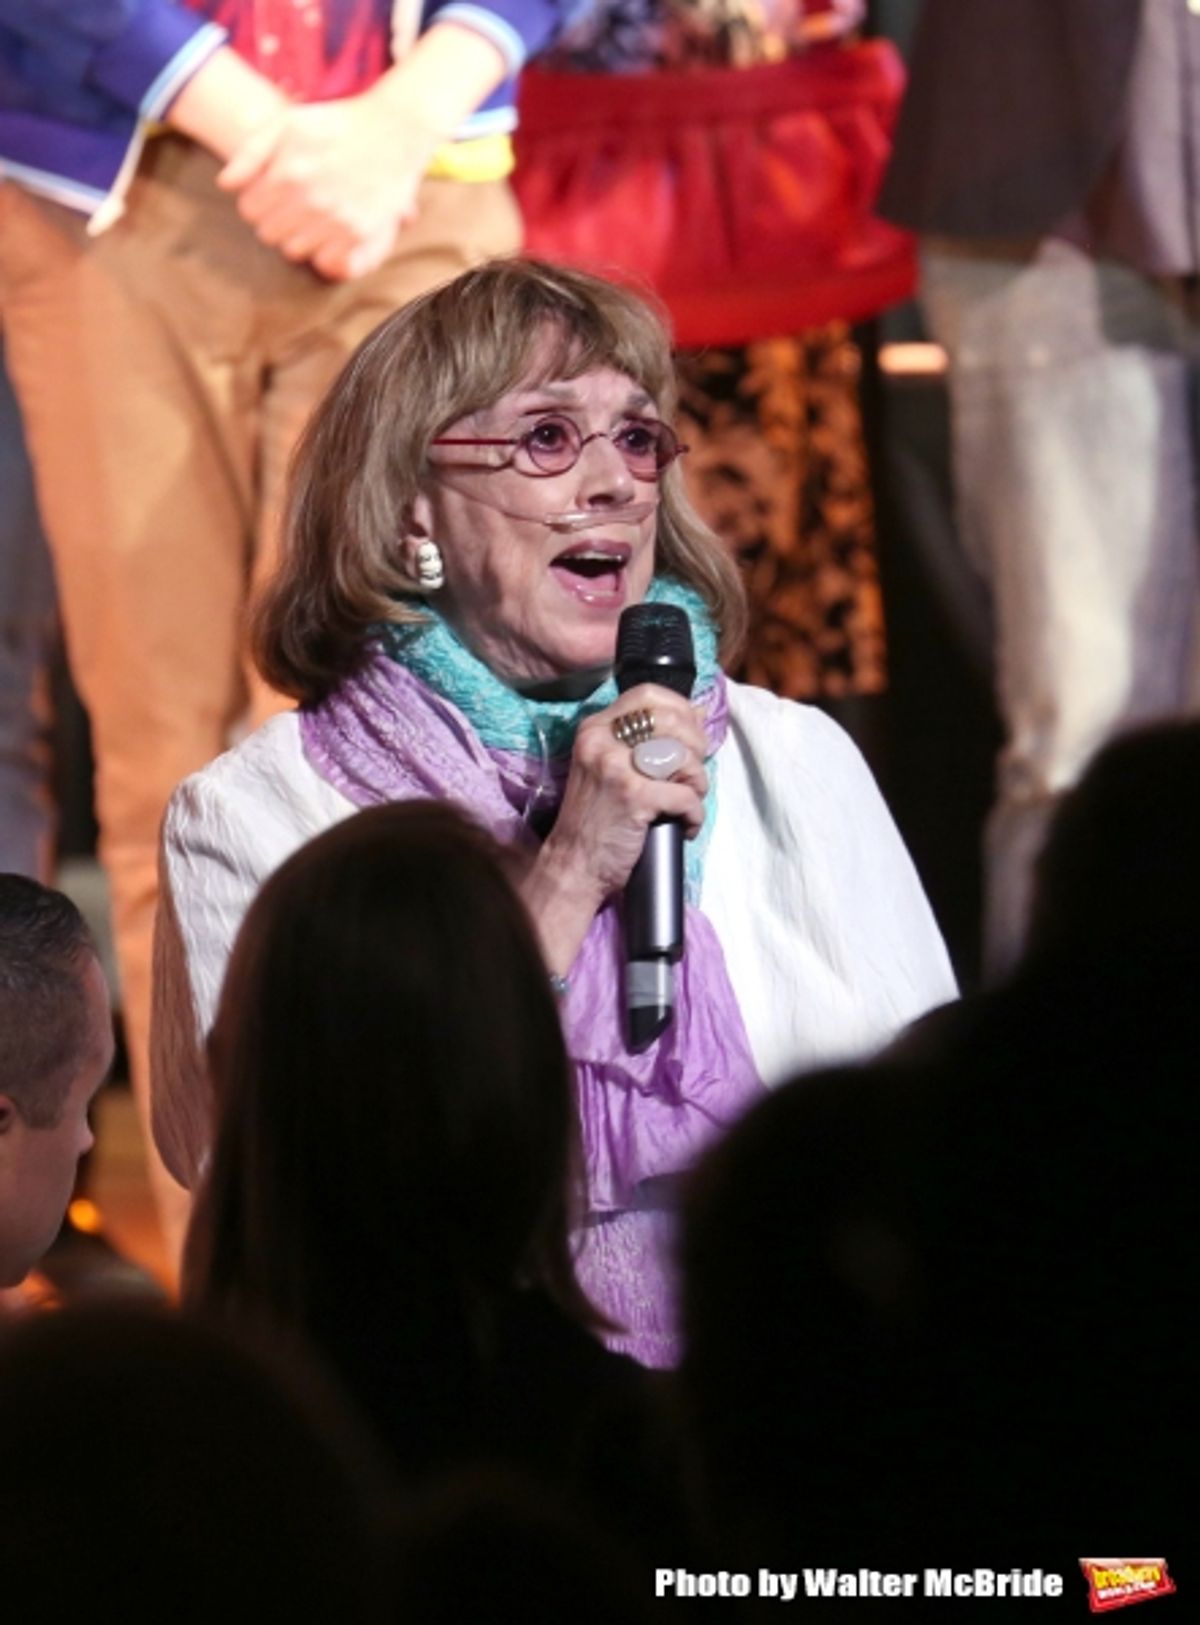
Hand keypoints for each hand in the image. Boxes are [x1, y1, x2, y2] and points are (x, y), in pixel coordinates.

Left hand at [217, 87, 437, 279]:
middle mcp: (312, 201)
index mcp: (289, 173)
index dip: (255, 202)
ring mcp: (338, 221)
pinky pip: (327, 263)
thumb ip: (251, 152)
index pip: (249, 210)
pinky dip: (324, 253)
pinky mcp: (362, 235)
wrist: (394, 131)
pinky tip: (328, 234)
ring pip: (295, 251)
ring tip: (309, 217)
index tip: (269, 194)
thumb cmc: (337, 123)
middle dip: (273, 221)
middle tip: (289, 206)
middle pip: (269, 235)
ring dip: (297, 237)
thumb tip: (225, 184)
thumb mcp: (289, 123)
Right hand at [520, 685, 709, 973]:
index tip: (690, 737)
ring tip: (686, 804)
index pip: (649, 694)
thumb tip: (699, 712)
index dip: (681, 710)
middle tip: (691, 776)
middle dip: (696, 748)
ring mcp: (616, 766)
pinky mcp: (633, 796)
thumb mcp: (610, 768)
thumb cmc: (597, 819)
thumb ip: (646, 740)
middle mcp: (602, 740)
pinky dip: (694, 816)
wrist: (574, 865)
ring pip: (684, 756)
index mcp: (595, 728)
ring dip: (698, 784)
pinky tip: (684, 826)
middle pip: (672, 720)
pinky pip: (687, 795)